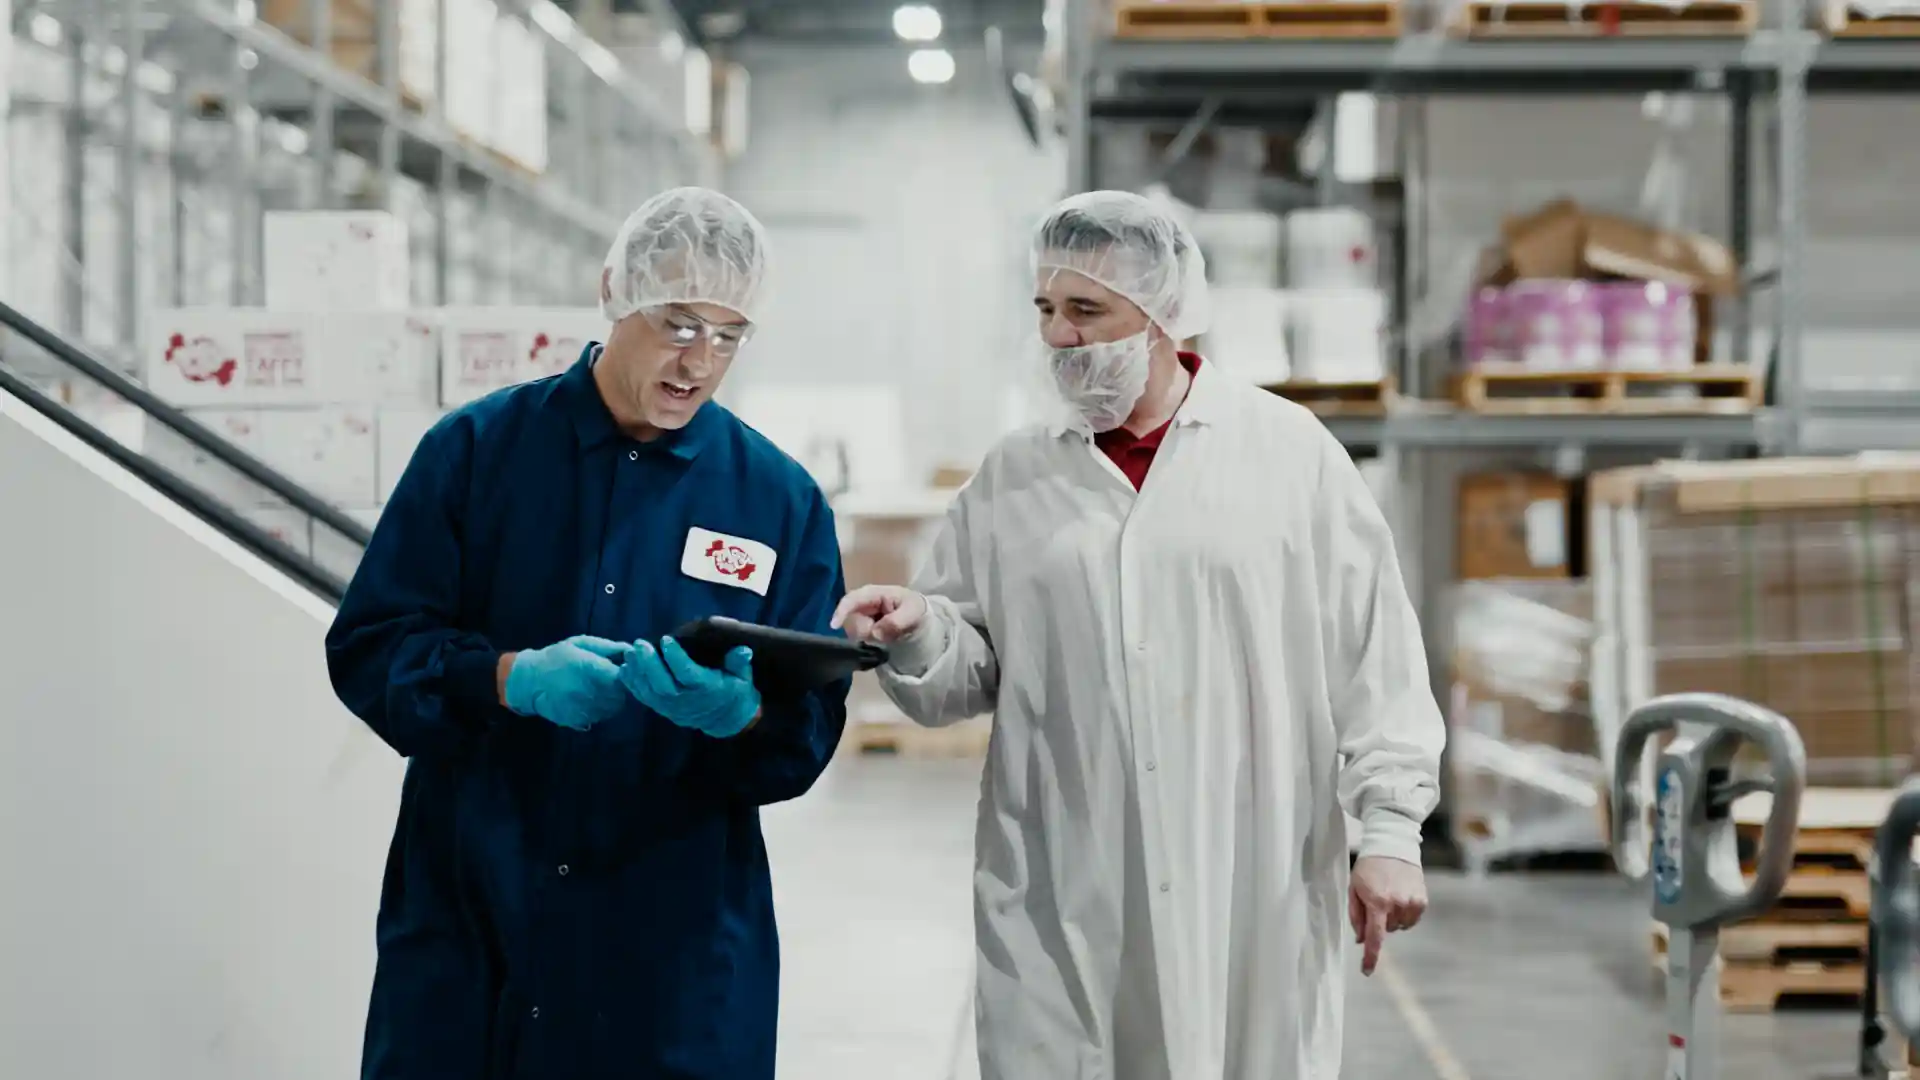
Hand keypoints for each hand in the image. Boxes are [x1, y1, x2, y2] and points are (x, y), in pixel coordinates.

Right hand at [502, 636, 634, 730]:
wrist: (529, 680)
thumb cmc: (557, 657)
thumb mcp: (580, 644)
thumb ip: (607, 647)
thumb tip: (630, 649)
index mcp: (591, 668)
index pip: (622, 677)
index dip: (625, 675)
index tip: (620, 672)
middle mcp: (589, 690)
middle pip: (620, 696)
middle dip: (620, 689)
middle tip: (610, 683)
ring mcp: (583, 708)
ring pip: (611, 709)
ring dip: (611, 702)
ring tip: (598, 692)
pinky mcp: (577, 721)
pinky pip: (598, 718)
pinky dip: (599, 711)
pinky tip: (588, 702)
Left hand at [620, 636, 761, 737]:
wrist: (725, 719)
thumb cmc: (733, 690)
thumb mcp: (742, 676)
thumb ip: (740, 663)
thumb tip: (743, 650)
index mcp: (707, 688)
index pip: (688, 674)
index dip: (676, 658)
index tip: (666, 639)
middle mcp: (686, 700)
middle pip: (664, 685)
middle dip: (649, 664)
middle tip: (639, 644)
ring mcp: (672, 707)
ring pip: (650, 692)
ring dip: (637, 672)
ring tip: (629, 653)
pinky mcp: (662, 709)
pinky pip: (644, 698)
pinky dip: (632, 684)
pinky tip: (624, 668)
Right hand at [831, 585, 928, 642]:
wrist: (919, 619)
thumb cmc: (914, 609)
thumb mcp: (912, 612)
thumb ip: (895, 621)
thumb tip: (875, 633)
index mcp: (873, 593)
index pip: (851, 599)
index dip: (841, 611)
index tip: (834, 626)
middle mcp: (863, 604)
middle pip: (852, 620)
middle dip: (866, 630)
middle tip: (887, 632)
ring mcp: (862, 617)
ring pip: (855, 632)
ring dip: (870, 637)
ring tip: (889, 633)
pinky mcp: (863, 629)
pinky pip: (860, 639)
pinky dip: (871, 642)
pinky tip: (884, 638)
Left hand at [1349, 855, 1427, 976]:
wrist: (1392, 845)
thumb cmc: (1368, 867)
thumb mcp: (1354, 888)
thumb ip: (1356, 916)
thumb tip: (1361, 940)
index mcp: (1377, 902)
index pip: (1375, 937)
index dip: (1371, 956)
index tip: (1367, 971)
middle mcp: (1397, 905)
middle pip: (1387, 930)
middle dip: (1379, 921)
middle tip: (1376, 900)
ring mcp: (1412, 903)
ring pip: (1400, 927)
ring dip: (1392, 918)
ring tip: (1389, 896)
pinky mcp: (1423, 900)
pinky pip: (1412, 920)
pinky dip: (1404, 914)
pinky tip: (1400, 897)